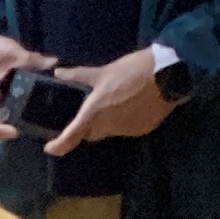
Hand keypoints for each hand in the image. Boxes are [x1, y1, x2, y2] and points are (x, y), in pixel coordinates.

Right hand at [0, 34, 50, 141]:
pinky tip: (33, 114)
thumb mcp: (11, 51)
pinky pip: (3, 116)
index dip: (0, 129)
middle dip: (11, 130)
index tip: (16, 131)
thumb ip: (32, 59)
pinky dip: (16, 118)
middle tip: (34, 128)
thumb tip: (54, 63)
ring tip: (36, 124)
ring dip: (14, 125)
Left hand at [45, 47, 176, 153]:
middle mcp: (108, 126)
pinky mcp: (143, 129)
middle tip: (90, 111)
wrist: (170, 74)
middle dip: (87, 127)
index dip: (58, 145)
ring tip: (116, 102)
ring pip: (109, 132)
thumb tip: (58, 73)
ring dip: (107, 122)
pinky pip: (127, 129)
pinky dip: (124, 121)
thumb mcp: (104, 71)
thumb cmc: (133, 71)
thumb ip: (79, 76)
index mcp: (94, 113)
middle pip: (90, 134)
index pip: (71, 137)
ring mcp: (126, 130)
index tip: (49, 147)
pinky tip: (131, 105)